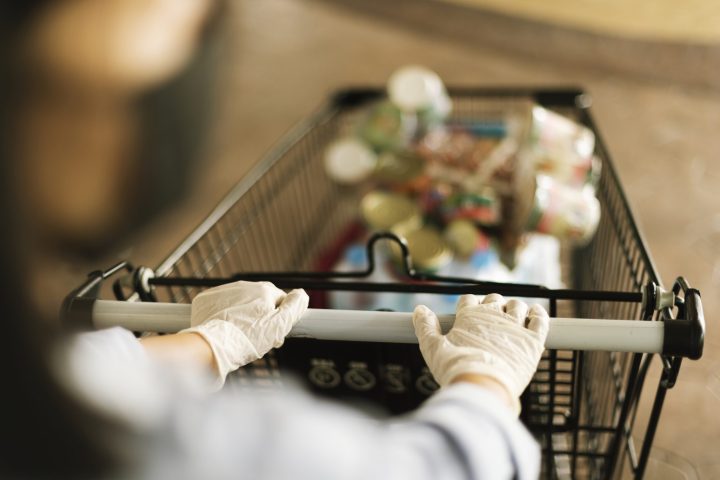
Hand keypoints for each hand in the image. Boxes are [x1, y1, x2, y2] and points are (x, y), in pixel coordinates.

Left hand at [181, 281, 308, 387]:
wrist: (212, 346)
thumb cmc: (247, 339)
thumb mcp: (279, 326)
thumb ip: (294, 307)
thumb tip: (302, 293)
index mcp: (264, 290)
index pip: (280, 300)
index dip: (279, 317)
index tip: (272, 333)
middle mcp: (244, 285)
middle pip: (259, 300)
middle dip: (260, 316)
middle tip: (256, 337)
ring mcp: (223, 291)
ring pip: (239, 302)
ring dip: (242, 314)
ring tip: (238, 334)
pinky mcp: (206, 299)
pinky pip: (220, 304)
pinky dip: (223, 314)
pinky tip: (224, 328)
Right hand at [413, 294, 548, 414]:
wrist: (482, 389)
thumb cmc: (456, 371)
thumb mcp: (432, 348)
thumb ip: (425, 327)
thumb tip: (419, 310)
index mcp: (469, 316)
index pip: (469, 300)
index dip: (467, 307)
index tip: (467, 319)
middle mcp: (493, 316)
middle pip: (494, 300)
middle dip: (491, 306)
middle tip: (489, 323)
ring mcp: (515, 327)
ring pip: (517, 306)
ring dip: (514, 308)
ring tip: (511, 321)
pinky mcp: (533, 341)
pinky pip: (540, 319)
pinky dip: (538, 314)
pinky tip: (534, 315)